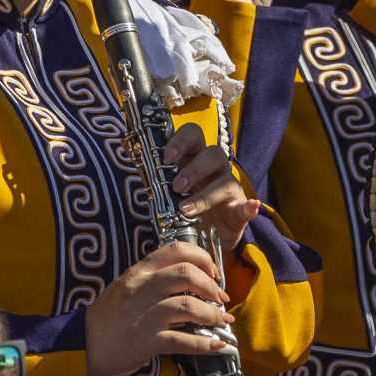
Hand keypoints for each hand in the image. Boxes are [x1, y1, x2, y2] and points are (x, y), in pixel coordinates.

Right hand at [83, 241, 234, 375]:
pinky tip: (217, 344)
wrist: (82, 345)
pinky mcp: (145, 342)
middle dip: (211, 286)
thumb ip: (155, 279)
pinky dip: (204, 343)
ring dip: (211, 314)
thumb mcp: (128, 287)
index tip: (213, 272)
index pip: (177, 250)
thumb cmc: (109, 317)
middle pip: (186, 274)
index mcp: (139, 271)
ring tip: (220, 320)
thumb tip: (193, 280)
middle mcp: (142, 288)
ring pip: (187, 306)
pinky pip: (181, 340)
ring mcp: (143, 315)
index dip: (203, 257)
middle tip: (220, 298)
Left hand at [162, 121, 258, 250]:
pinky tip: (251, 206)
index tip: (166, 157)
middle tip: (176, 186)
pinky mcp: (240, 211)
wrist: (203, 239)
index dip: (181, 141)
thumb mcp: (165, 189)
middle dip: (194, 168)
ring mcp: (229, 190)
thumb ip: (151, 170)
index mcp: (194, 159)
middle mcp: (214, 170)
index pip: (194, 135)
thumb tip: (124, 144)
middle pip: (213, 153)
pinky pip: (248, 207)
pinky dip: (250, 206)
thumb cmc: (182, 208)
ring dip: (205, 193)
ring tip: (185, 209)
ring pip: (225, 180)